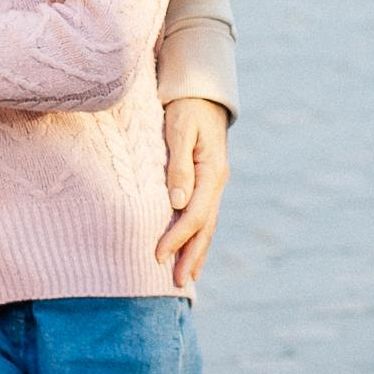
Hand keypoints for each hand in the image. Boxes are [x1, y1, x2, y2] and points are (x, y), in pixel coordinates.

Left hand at [156, 95, 228, 290]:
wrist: (203, 90)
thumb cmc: (186, 106)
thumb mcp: (179, 129)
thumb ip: (178, 164)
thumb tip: (177, 201)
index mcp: (212, 173)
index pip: (195, 215)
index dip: (176, 238)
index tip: (157, 256)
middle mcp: (217, 183)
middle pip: (205, 228)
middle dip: (190, 256)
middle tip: (175, 283)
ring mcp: (214, 184)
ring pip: (206, 226)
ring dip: (195, 252)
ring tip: (183, 278)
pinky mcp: (207, 183)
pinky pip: (203, 216)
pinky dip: (197, 237)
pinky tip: (189, 252)